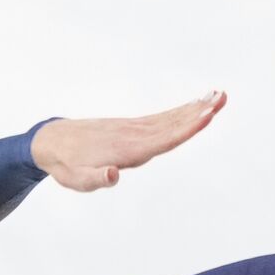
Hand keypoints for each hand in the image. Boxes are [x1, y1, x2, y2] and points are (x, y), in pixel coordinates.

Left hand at [30, 90, 226, 190]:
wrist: (52, 140)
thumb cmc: (66, 165)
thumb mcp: (76, 179)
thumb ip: (96, 178)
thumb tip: (114, 174)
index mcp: (127, 149)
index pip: (163, 139)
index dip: (187, 128)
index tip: (207, 114)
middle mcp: (134, 135)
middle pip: (173, 124)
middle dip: (199, 112)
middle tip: (223, 97)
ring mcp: (134, 129)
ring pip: (170, 118)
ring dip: (195, 107)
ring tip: (218, 95)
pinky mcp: (132, 127)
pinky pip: (162, 118)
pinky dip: (181, 111)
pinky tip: (195, 105)